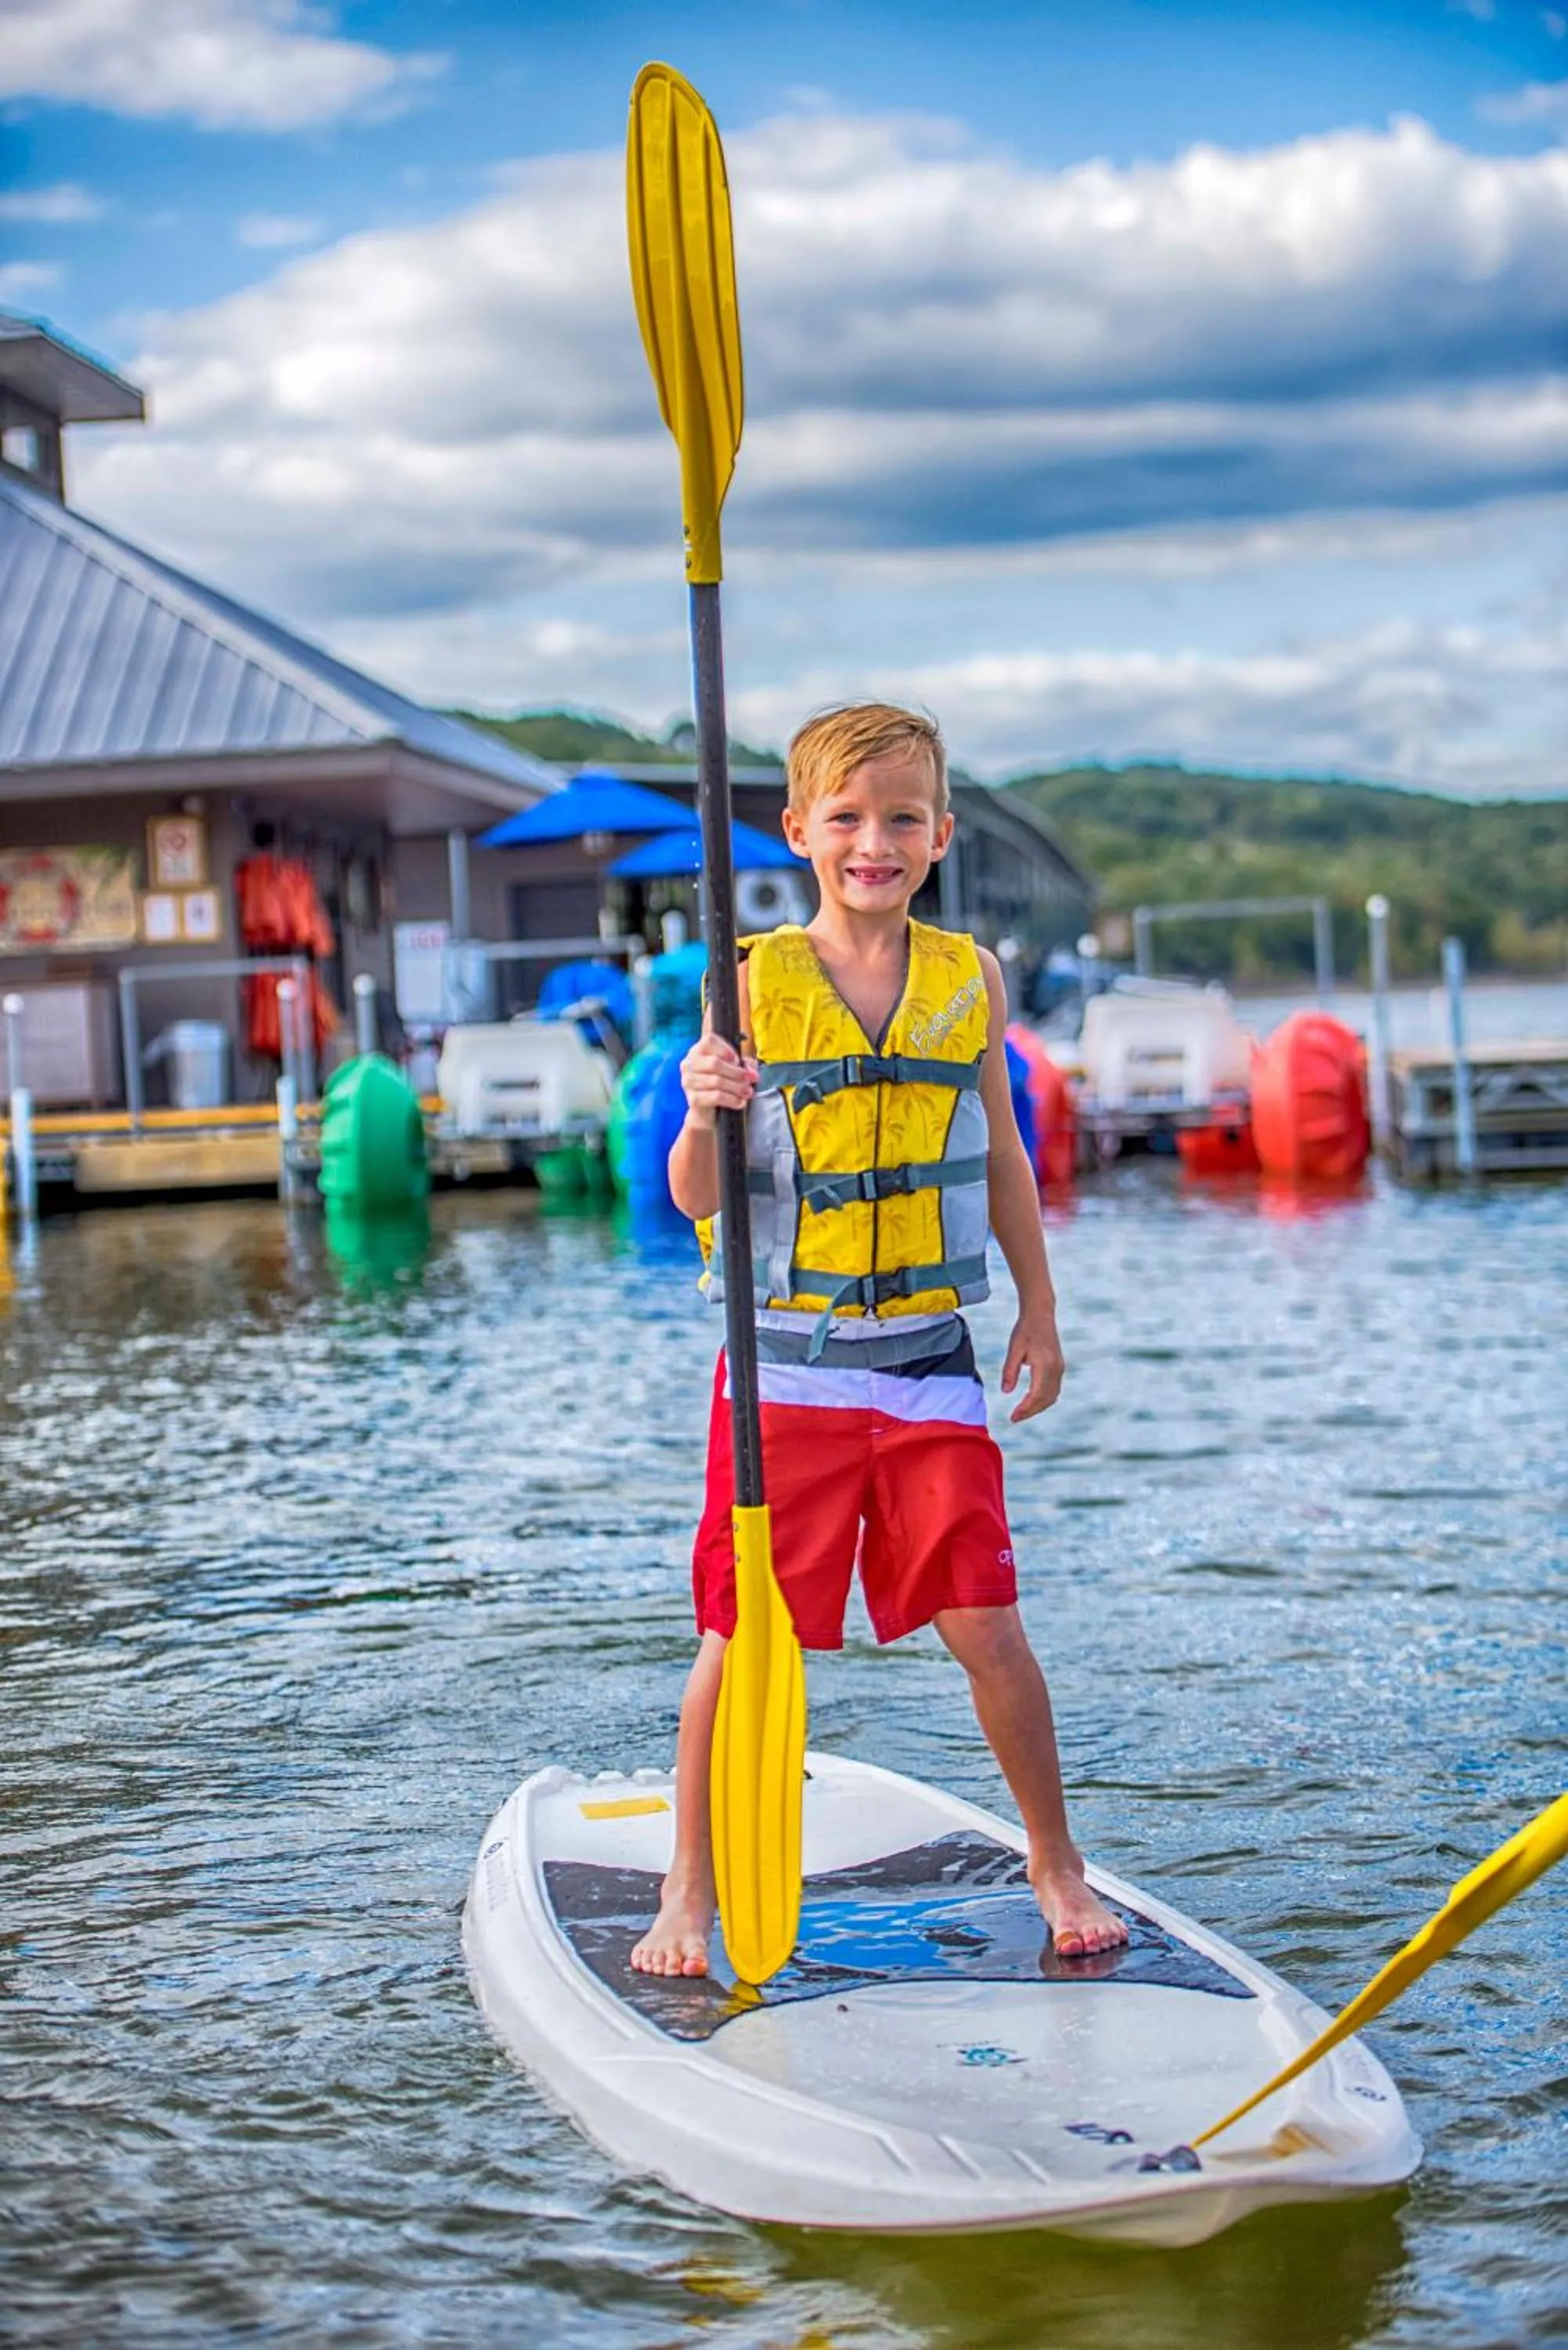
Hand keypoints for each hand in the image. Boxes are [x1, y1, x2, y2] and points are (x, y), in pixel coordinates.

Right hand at [679, 1032, 756, 1127]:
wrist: (710, 1111)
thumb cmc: (721, 1084)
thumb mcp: (734, 1069)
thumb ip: (743, 1064)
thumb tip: (750, 1070)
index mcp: (698, 1051)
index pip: (709, 1041)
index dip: (726, 1049)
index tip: (737, 1060)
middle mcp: (689, 1064)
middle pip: (714, 1063)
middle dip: (736, 1072)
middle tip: (749, 1079)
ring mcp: (688, 1082)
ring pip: (716, 1081)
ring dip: (737, 1087)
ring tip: (748, 1092)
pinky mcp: (693, 1099)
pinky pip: (716, 1096)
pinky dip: (731, 1099)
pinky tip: (740, 1102)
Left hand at [1001, 1305, 1063, 1421]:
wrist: (1041, 1314)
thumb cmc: (1025, 1330)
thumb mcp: (1013, 1349)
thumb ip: (1010, 1371)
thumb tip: (1006, 1392)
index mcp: (1044, 1365)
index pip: (1036, 1394)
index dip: (1025, 1409)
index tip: (1013, 1417)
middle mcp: (1056, 1368)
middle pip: (1046, 1399)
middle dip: (1031, 1411)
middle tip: (1014, 1418)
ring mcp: (1059, 1367)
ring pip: (1052, 1396)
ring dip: (1038, 1407)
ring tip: (1021, 1412)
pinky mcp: (1059, 1366)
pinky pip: (1054, 1389)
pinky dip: (1044, 1399)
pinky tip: (1031, 1400)